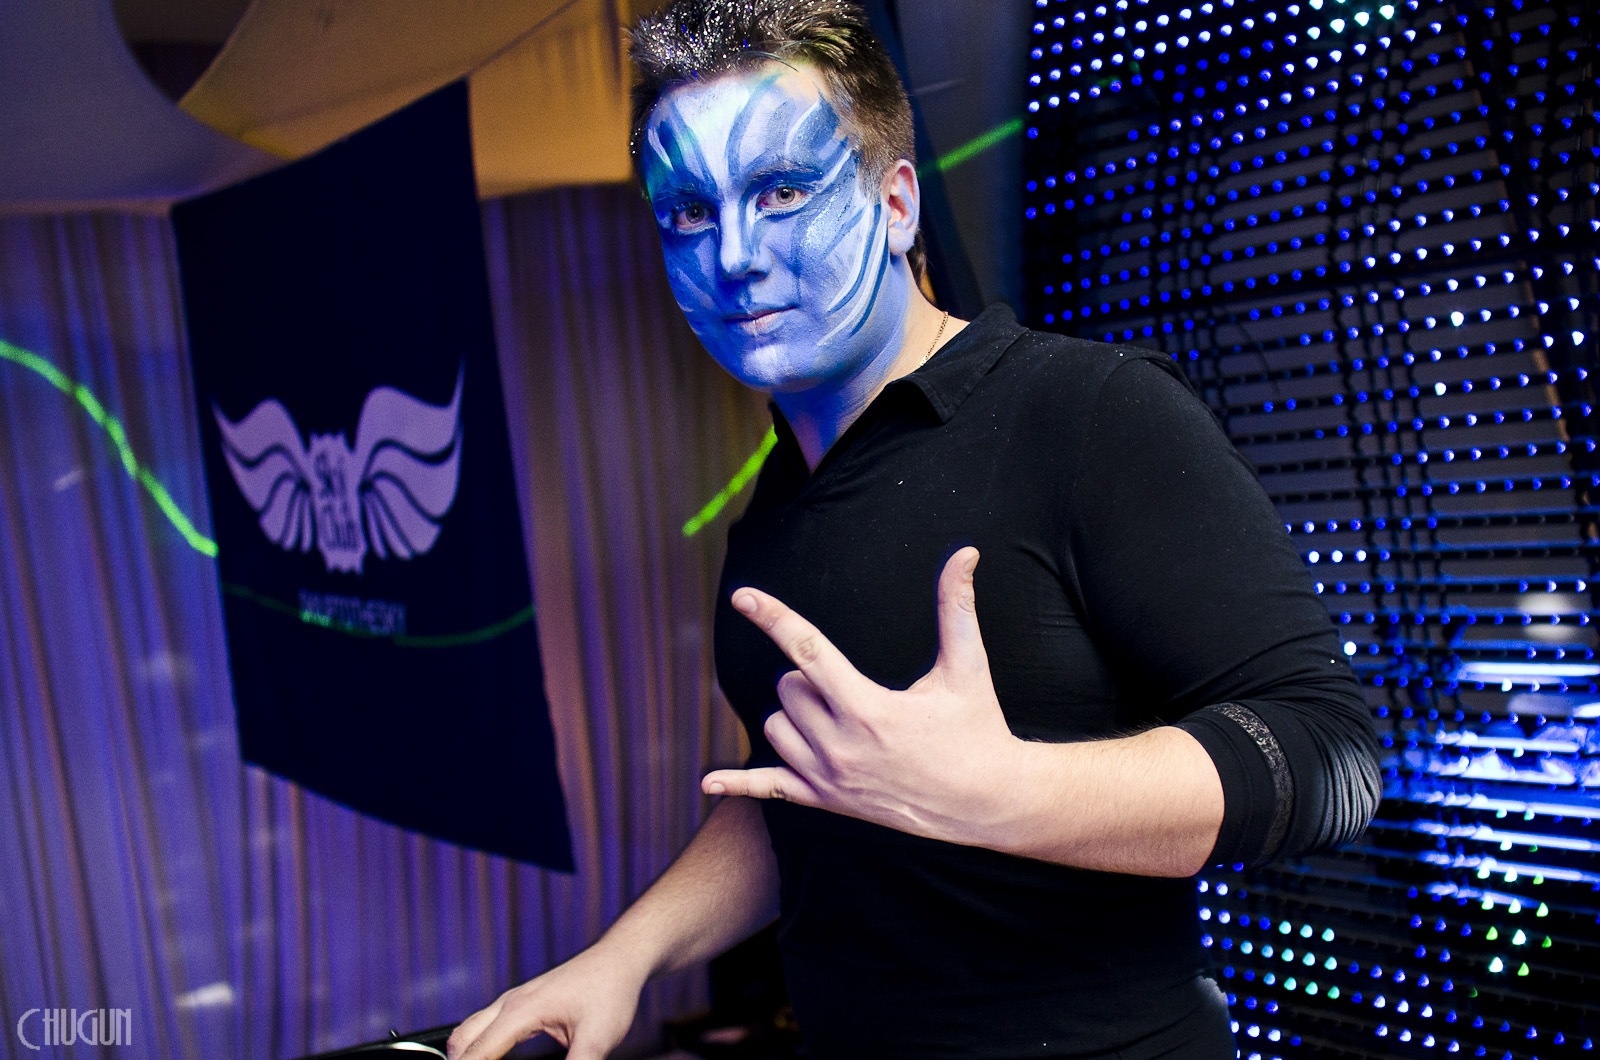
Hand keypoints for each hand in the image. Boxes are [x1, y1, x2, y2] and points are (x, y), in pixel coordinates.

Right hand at [445, 945, 646, 1059]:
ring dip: (467, 1054)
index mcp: (520, 1011)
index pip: (477, 1055)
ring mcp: (514, 1000)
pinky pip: (485, 1024)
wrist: (619, 960)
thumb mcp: (597, 1039)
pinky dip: (479, 1045)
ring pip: (469, 1030)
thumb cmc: (610, 991)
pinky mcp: (522, 1002)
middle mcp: (510, 1003)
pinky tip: (492, 1059)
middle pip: (461, 1041)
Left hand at [703, 547, 1026, 847]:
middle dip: (811, 676)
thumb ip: (956, 606)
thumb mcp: (967, 666)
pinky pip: (769, 790)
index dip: (773, 617)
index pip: (807, 650)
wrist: (987, 802)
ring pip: (775, 726)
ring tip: (841, 718)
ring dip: (795, 713)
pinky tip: (706, 783)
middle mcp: (840, 746)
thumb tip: (964, 552)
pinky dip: (737, 784)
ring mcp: (829, 778)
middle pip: (788, 687)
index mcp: (868, 708)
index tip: (742, 596)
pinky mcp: (827, 801)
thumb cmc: (978, 729)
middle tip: (855, 687)